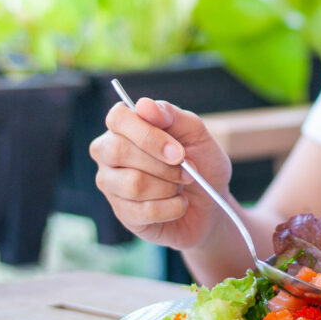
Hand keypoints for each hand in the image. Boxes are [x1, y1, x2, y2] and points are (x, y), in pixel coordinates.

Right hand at [89, 98, 231, 250]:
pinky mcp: (124, 214)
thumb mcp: (195, 132)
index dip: (147, 135)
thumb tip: (144, 105)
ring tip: (183, 185)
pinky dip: (172, 208)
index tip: (178, 152)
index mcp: (124, 126)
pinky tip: (179, 203)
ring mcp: (112, 185)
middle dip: (162, 165)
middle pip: (118, 151)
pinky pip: (144, 211)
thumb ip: (171, 115)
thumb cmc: (200, 161)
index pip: (117, 118)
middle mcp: (109, 153)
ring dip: (170, 186)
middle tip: (189, 170)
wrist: (211, 202)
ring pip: (133, 184)